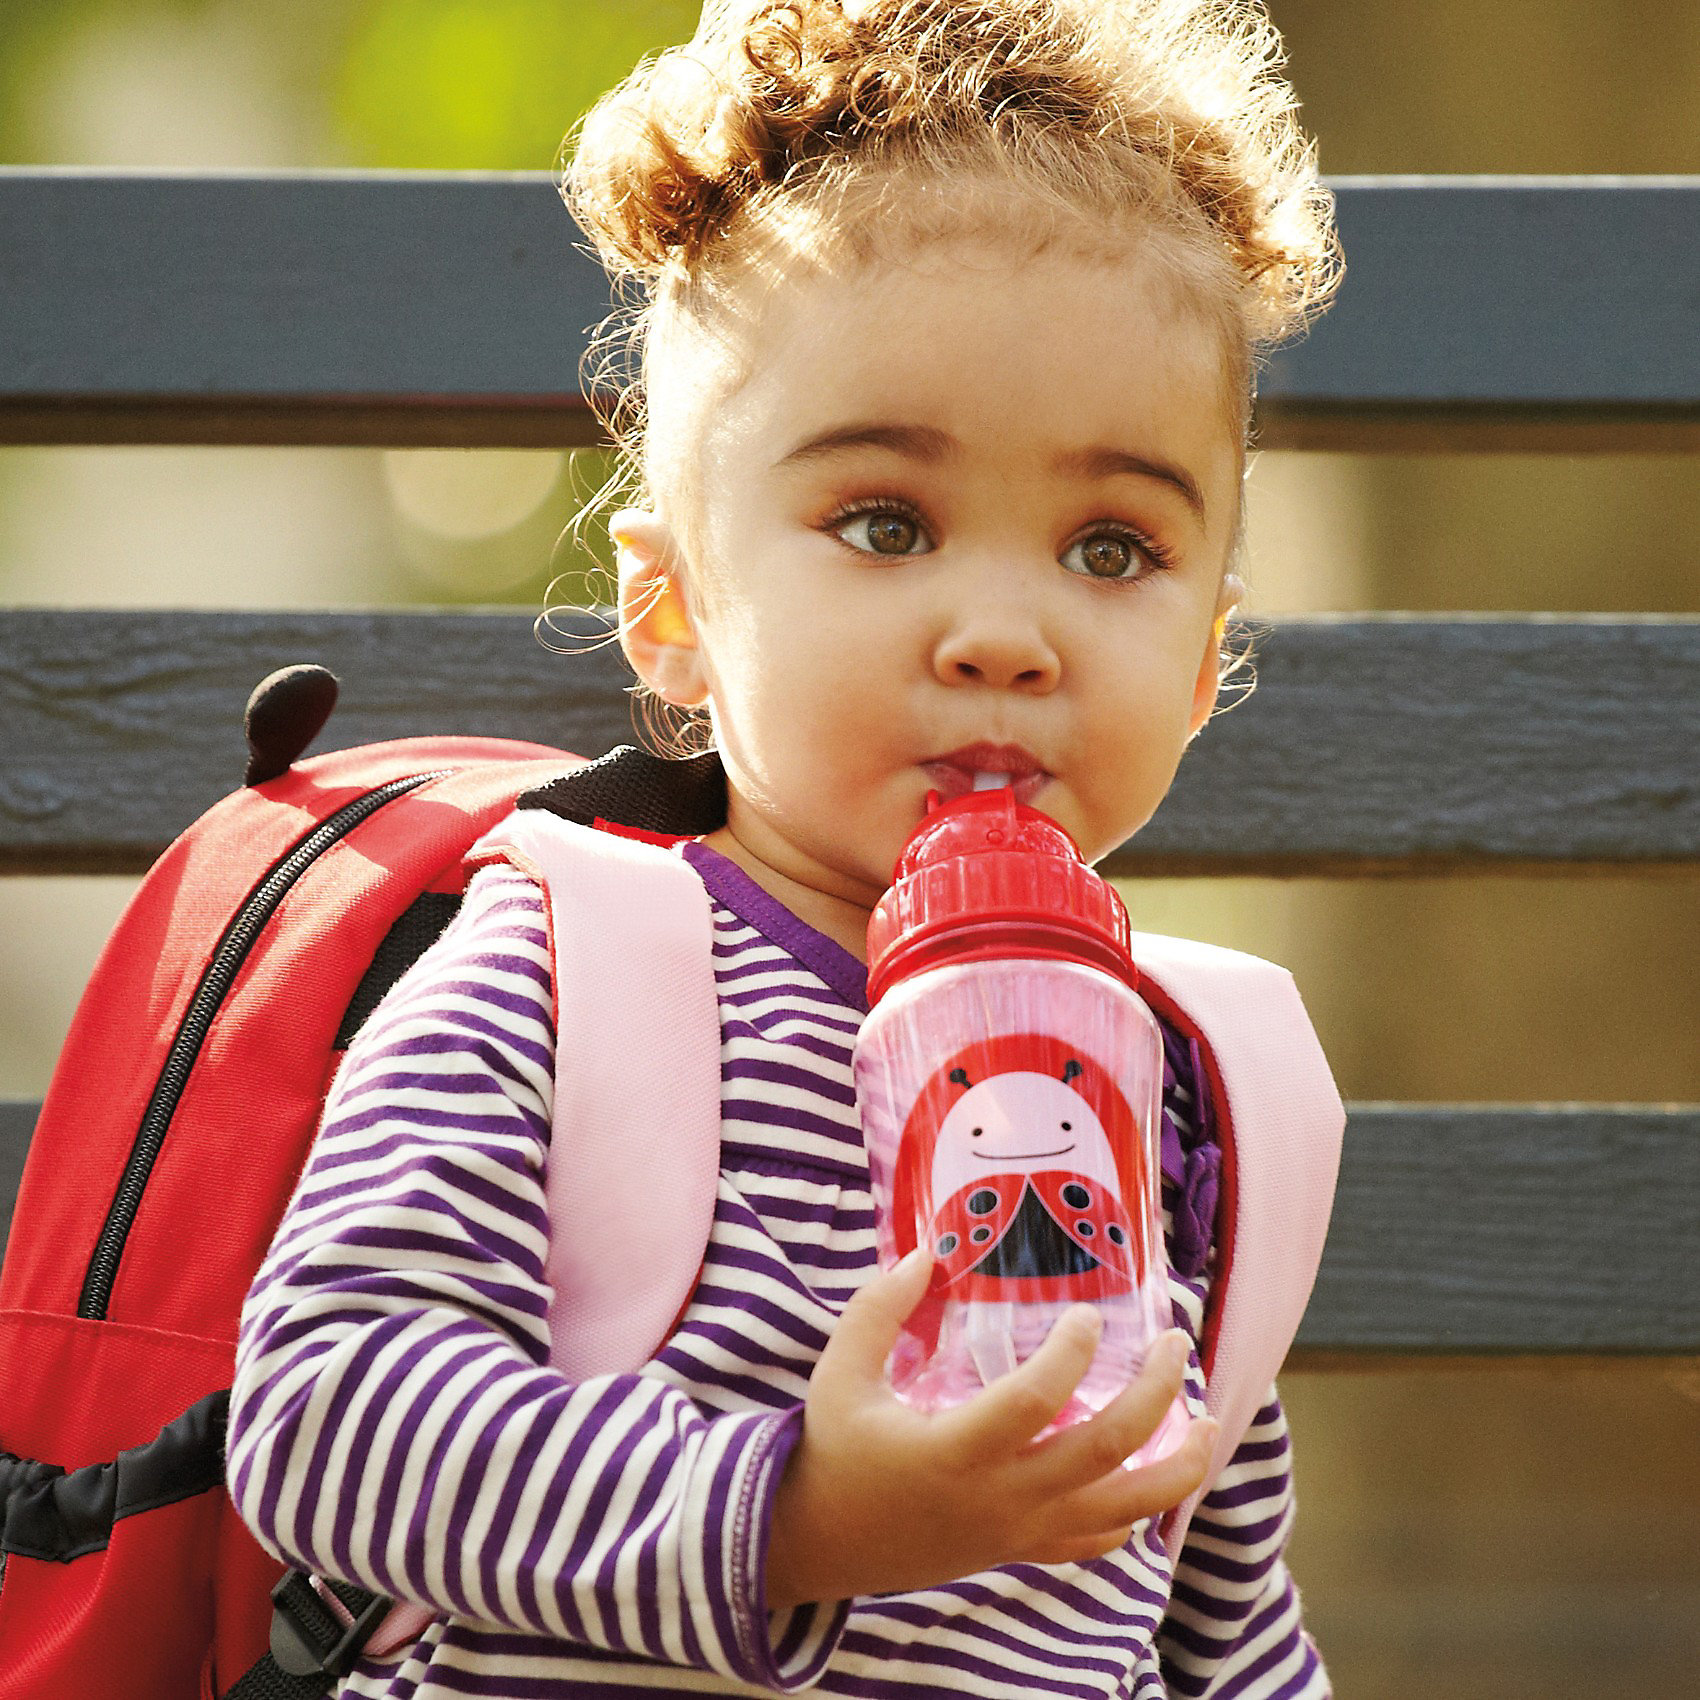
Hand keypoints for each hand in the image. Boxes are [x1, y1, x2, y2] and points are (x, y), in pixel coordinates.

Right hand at [766, 1250, 1215, 1608]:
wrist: (823, 1542)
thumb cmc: (835, 1449)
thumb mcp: (840, 1372)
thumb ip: (878, 1310)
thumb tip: (925, 1253)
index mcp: (953, 1451)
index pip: (1034, 1402)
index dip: (1071, 1354)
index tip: (1087, 1314)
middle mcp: (998, 1498)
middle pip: (1104, 1452)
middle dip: (1155, 1395)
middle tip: (1174, 1344)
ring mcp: (1016, 1532)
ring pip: (1123, 1510)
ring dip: (1177, 1466)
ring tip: (1206, 1420)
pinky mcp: (1020, 1551)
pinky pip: (1097, 1540)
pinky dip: (1139, 1510)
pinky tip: (1157, 1472)